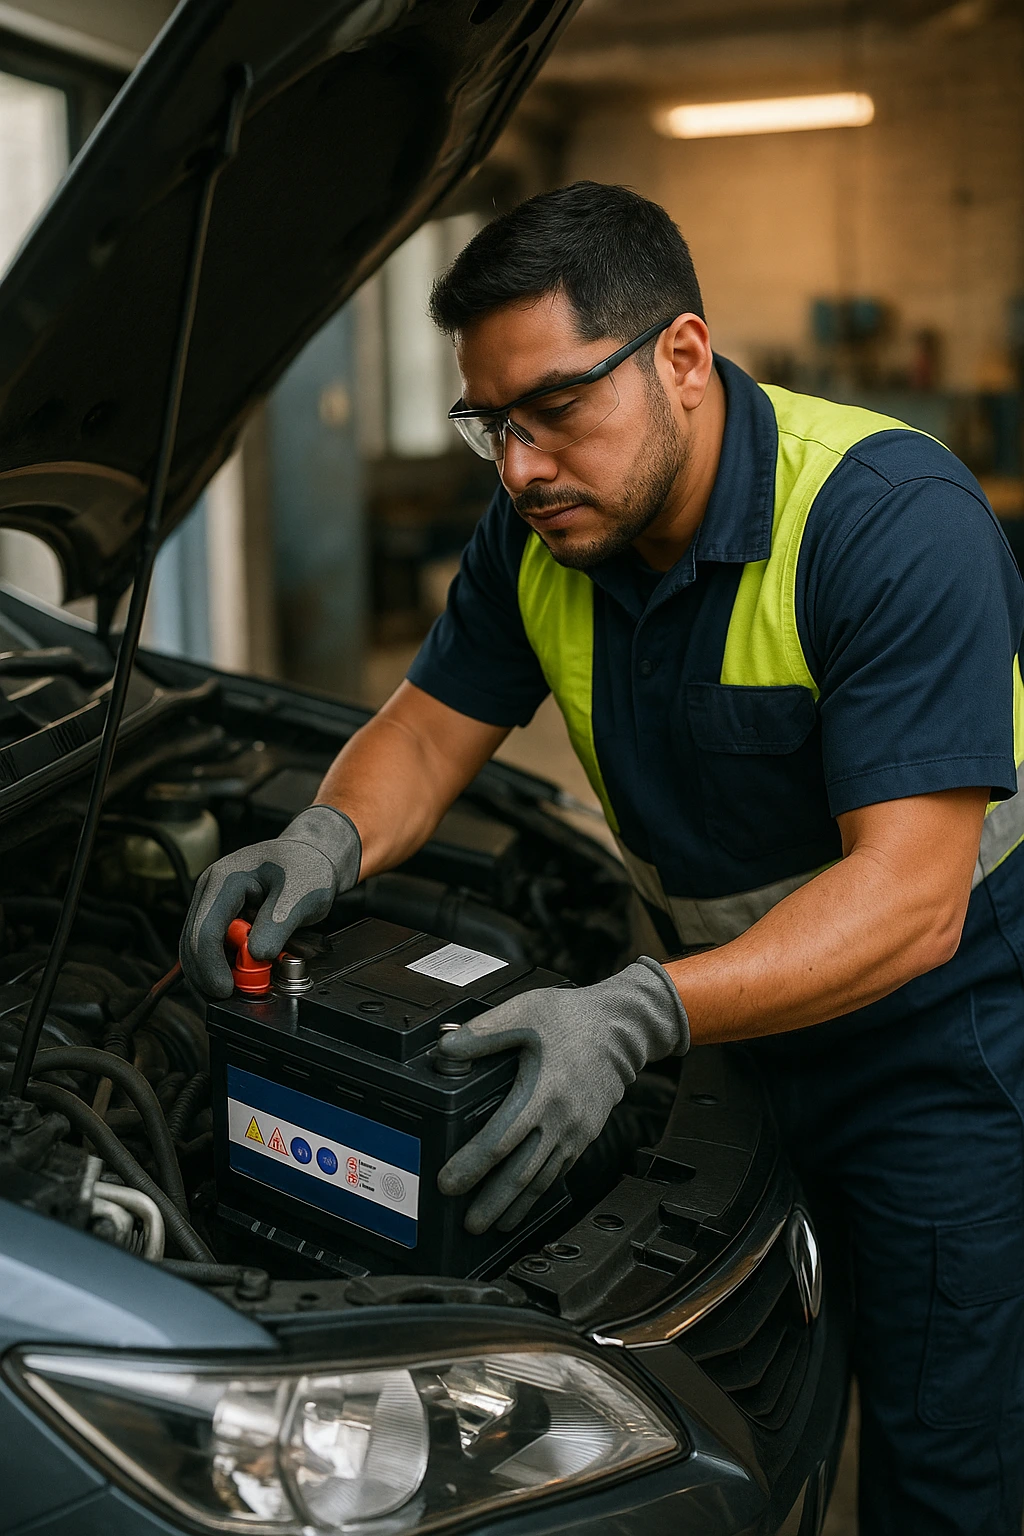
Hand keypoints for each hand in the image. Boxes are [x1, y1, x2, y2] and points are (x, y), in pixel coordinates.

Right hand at [180, 805, 360, 998]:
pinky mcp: (219, 915)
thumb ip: (277, 925)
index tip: (227, 989)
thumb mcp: (300, 894)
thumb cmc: (305, 866)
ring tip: (244, 984)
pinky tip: (243, 971)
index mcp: (225, 880)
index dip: (212, 966)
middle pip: (192, 944)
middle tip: (233, 995)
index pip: (204, 932)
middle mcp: (210, 891)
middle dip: (209, 975)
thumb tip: (256, 956)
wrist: (309, 855)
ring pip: (198, 948)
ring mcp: (211, 903)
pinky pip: (212, 946)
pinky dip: (225, 963)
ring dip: (216, 970)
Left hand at [436, 958, 688, 1233]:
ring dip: (516, 1205)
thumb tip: (445, 1051)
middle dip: (494, 1202)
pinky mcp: (584, 1135)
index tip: (449, 1182)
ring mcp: (575, 1131)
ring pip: (543, 1179)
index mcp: (542, 1090)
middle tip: (469, 1224)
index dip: (473, 1164)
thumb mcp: (524, 1013)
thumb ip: (483, 1033)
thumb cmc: (571, 1019)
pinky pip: (559, 1171)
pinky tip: (524, 1203)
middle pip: (523, 1172)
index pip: (502, 1138)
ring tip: (493, 1225)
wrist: (620, 1028)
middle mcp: (560, 1119)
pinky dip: (539, 1192)